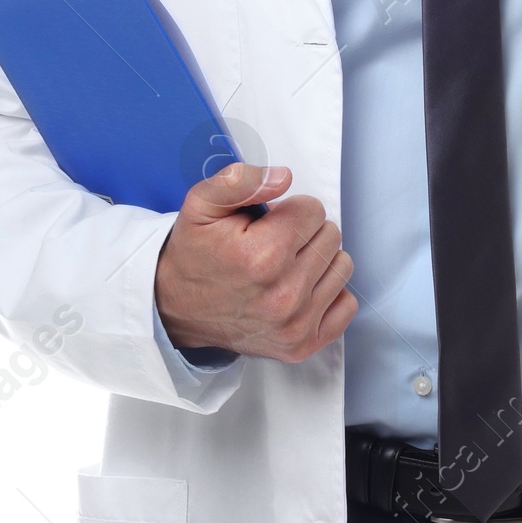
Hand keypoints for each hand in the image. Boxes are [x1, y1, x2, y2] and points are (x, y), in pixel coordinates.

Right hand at [154, 162, 357, 361]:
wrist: (175, 308)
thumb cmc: (194, 254)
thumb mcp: (201, 204)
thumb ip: (240, 181)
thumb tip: (283, 177)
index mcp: (262, 257)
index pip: (314, 210)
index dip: (291, 209)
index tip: (269, 223)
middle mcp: (283, 295)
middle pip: (331, 237)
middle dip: (306, 232)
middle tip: (275, 243)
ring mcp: (295, 325)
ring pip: (342, 266)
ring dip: (319, 261)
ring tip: (286, 266)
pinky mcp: (302, 345)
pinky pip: (346, 306)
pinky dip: (328, 294)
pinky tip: (299, 289)